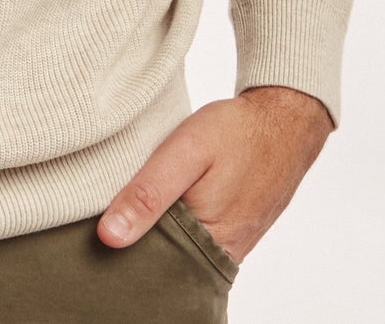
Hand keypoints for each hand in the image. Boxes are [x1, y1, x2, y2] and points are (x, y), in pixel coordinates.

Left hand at [96, 85, 332, 265]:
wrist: (285, 118)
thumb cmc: (236, 132)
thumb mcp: (185, 152)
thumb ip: (148, 194)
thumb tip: (108, 236)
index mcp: (209, 245)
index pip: (152, 266)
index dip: (124, 250)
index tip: (98, 233)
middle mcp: (224, 254)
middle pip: (168, 261)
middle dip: (142, 242)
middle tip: (114, 215)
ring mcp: (234, 244)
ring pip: (183, 249)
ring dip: (162, 230)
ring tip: (138, 205)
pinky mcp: (238, 230)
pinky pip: (201, 238)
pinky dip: (182, 223)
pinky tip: (169, 202)